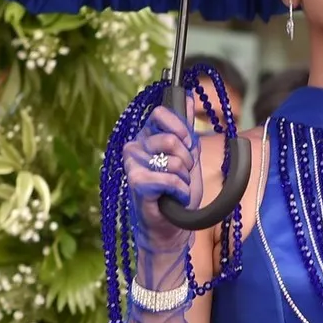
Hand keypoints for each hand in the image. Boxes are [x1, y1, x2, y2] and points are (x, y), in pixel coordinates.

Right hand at [122, 96, 203, 253]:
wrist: (172, 225)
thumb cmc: (177, 192)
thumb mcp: (188, 156)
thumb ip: (186, 129)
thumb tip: (189, 97)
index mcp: (147, 137)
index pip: (161, 114)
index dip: (179, 127)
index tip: (188, 143)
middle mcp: (135, 147)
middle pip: (171, 139)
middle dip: (186, 160)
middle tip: (182, 174)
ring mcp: (133, 165)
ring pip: (173, 161)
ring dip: (184, 178)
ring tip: (176, 189)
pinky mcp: (136, 184)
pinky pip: (169, 179)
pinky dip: (180, 190)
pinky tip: (174, 198)